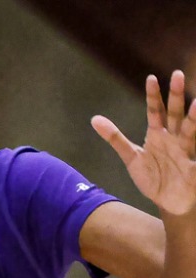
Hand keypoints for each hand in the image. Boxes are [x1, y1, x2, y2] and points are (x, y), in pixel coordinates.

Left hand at [94, 70, 195, 216]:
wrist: (168, 200)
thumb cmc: (153, 176)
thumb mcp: (131, 157)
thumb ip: (115, 138)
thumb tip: (94, 119)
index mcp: (158, 135)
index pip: (156, 111)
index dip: (153, 96)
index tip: (151, 78)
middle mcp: (174, 139)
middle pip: (175, 113)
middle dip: (176, 95)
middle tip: (177, 74)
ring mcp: (185, 151)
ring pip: (191, 130)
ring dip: (194, 116)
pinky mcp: (193, 167)